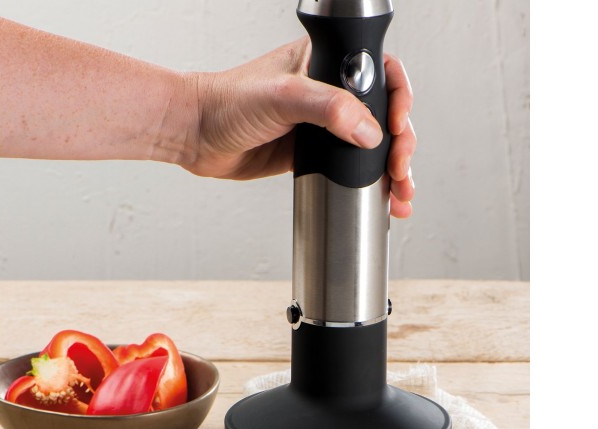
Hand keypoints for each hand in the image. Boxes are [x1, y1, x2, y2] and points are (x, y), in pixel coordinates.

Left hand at [183, 38, 415, 217]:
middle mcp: (329, 91)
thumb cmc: (228, 103)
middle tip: (400, 168)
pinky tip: (382, 197)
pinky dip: (368, 182)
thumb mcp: (283, 97)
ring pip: (371, 145)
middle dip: (400, 143)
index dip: (398, 99)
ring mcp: (322, 125)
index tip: (396, 126)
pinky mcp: (312, 154)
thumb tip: (370, 132)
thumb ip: (328, 108)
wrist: (197, 137)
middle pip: (383, 114)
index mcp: (326, 63)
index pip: (380, 73)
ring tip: (400, 193)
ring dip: (391, 168)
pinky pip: (349, 167)